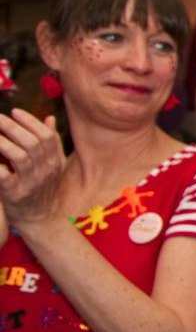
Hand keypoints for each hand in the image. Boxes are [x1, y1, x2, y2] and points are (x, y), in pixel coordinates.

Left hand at [0, 108, 66, 227]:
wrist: (41, 219)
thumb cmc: (44, 188)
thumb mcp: (54, 165)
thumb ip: (52, 142)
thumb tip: (49, 118)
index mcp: (55, 161)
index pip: (46, 137)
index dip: (30, 122)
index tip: (15, 111)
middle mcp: (45, 171)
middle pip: (31, 143)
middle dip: (12, 127)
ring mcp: (31, 183)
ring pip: (18, 156)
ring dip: (2, 142)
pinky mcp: (15, 194)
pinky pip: (4, 176)